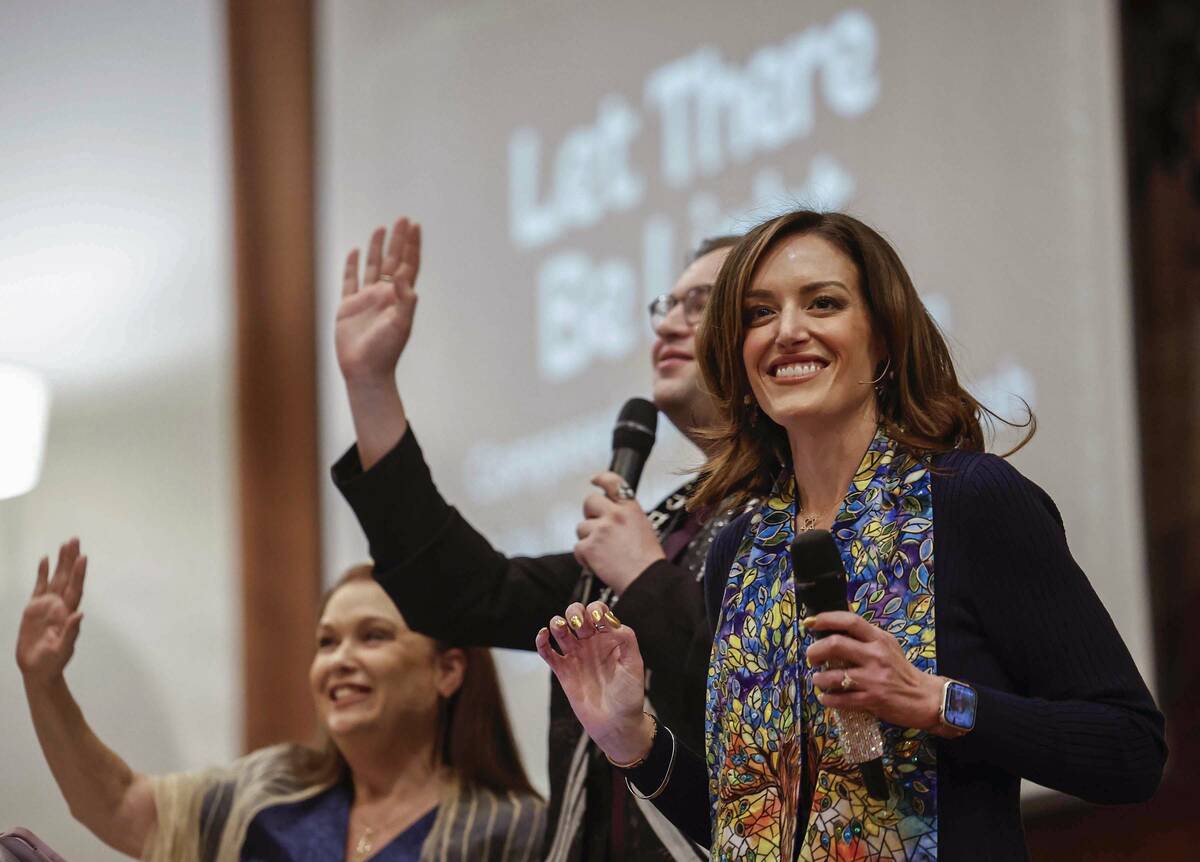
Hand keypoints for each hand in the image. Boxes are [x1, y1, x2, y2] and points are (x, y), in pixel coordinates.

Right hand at [17, 539, 86, 685]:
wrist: (38, 669)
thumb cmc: (54, 661)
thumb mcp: (63, 649)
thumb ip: (71, 633)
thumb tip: (79, 615)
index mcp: (67, 613)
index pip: (75, 589)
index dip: (79, 573)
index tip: (83, 557)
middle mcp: (60, 605)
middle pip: (67, 577)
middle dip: (71, 559)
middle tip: (75, 540)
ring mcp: (47, 605)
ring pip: (55, 578)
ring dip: (60, 561)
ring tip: (65, 544)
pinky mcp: (34, 608)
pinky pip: (39, 586)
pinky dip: (42, 573)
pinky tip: (45, 560)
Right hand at [335, 218, 421, 385]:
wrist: (365, 371)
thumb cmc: (385, 351)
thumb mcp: (400, 325)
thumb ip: (405, 300)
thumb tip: (406, 277)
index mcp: (399, 297)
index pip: (408, 265)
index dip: (412, 246)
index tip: (415, 226)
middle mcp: (385, 295)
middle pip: (393, 260)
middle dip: (398, 240)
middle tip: (402, 218)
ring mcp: (366, 300)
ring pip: (373, 267)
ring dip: (377, 248)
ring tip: (381, 228)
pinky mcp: (348, 307)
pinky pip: (350, 281)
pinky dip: (352, 266)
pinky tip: (355, 252)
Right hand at [535, 600, 653, 764]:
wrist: (616, 723)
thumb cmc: (629, 694)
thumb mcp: (634, 664)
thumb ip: (626, 639)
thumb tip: (610, 620)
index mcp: (609, 637)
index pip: (598, 611)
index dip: (595, 609)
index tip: (598, 621)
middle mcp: (591, 642)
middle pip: (575, 614)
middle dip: (575, 613)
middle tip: (581, 628)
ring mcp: (575, 656)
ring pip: (559, 629)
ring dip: (557, 622)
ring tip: (562, 628)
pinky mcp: (563, 671)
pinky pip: (547, 652)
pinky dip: (541, 641)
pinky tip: (543, 635)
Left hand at [573, 472, 665, 593]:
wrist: (646, 581)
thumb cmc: (647, 561)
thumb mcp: (643, 528)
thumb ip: (626, 516)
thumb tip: (608, 514)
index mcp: (631, 508)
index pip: (613, 482)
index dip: (601, 478)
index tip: (594, 480)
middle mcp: (615, 515)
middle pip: (589, 502)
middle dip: (590, 514)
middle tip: (597, 528)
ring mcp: (601, 530)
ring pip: (581, 527)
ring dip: (588, 539)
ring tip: (604, 553)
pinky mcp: (589, 546)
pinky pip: (578, 547)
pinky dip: (584, 557)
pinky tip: (598, 564)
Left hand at [804, 611, 945, 733]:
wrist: (924, 698)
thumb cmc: (901, 670)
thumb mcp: (887, 646)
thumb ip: (865, 637)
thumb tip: (833, 629)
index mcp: (879, 639)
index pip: (850, 621)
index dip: (826, 619)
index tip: (809, 623)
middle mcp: (876, 655)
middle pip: (835, 644)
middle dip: (815, 651)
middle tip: (812, 658)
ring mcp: (874, 679)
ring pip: (833, 676)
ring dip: (818, 678)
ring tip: (817, 679)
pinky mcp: (872, 700)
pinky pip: (840, 699)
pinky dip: (827, 698)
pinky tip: (825, 697)